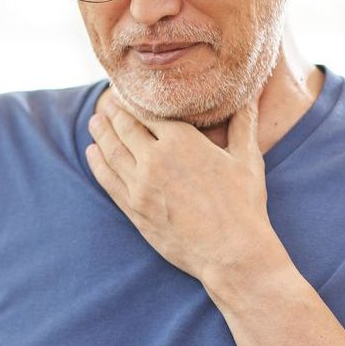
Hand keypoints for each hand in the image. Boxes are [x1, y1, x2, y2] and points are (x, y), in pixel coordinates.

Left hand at [85, 91, 285, 284]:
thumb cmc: (244, 205)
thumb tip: (251, 95)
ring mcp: (140, 185)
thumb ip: (244, 123)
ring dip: (101, 133)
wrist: (231, 252)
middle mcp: (155, 159)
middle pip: (126, 128)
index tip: (130, 93)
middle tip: (107, 103)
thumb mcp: (247, 159)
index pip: (149, 112)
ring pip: (112, 151)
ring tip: (95, 121)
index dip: (137, 101)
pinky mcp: (134, 209)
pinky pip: (108, 180)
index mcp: (182, 141)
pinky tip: (93, 153)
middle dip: (115, 113)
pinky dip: (97, 163)